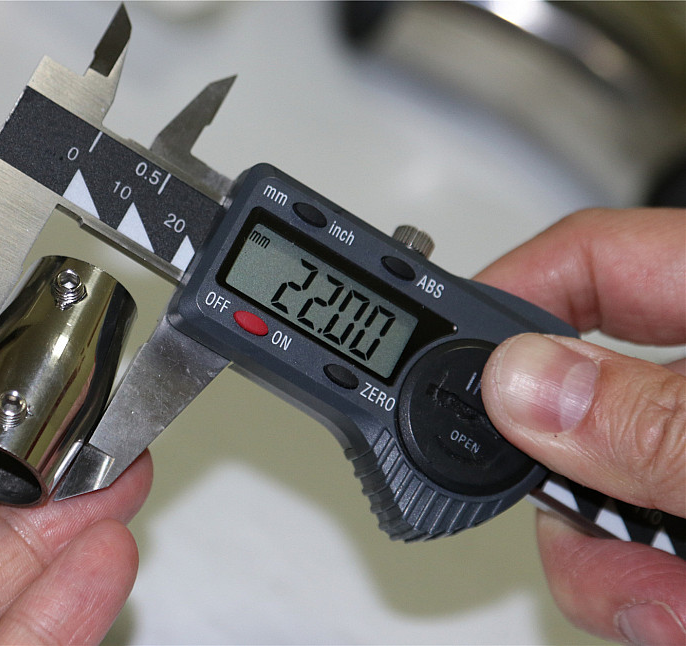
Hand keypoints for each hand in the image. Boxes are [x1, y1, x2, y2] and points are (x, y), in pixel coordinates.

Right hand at [477, 208, 685, 644]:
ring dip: (611, 571)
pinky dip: (654, 601)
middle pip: (575, 402)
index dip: (505, 295)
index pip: (593, 260)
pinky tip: (682, 619)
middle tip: (568, 529)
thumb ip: (663, 419)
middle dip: (555, 484)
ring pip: (601, 500)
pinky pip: (646, 560)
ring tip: (671, 612)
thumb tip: (522, 386)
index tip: (436, 357)